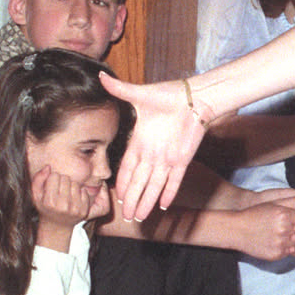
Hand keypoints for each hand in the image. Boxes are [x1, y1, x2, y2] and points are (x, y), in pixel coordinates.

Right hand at [31, 163, 109, 226]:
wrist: (56, 227)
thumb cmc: (45, 208)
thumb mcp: (36, 195)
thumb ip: (38, 179)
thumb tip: (48, 167)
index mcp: (49, 201)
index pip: (54, 176)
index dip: (52, 179)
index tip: (51, 187)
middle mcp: (63, 206)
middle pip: (66, 178)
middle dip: (61, 182)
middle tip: (58, 191)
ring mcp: (75, 209)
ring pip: (76, 184)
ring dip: (71, 187)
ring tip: (66, 195)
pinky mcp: (83, 211)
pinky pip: (84, 191)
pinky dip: (79, 193)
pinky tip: (73, 199)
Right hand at [105, 76, 207, 219]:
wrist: (194, 97)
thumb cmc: (168, 94)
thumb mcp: (141, 94)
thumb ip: (120, 90)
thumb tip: (100, 76)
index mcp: (139, 141)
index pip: (127, 167)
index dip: (122, 182)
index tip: (116, 195)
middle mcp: (151, 154)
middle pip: (139, 183)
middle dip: (132, 199)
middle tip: (126, 217)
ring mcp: (167, 158)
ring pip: (155, 186)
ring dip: (147, 201)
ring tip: (140, 218)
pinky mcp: (182, 159)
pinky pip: (174, 180)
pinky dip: (169, 192)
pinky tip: (163, 205)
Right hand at [224, 189, 294, 260]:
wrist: (237, 230)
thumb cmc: (255, 214)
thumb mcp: (274, 204)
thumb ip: (294, 204)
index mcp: (285, 215)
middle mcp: (284, 229)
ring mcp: (281, 243)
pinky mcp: (277, 254)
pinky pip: (293, 252)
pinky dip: (294, 248)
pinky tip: (289, 244)